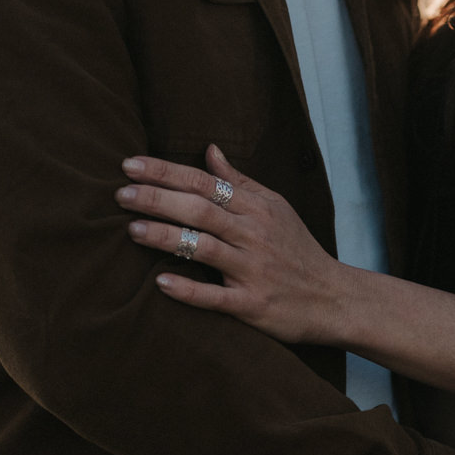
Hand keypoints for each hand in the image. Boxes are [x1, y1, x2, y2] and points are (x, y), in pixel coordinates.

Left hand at [117, 146, 346, 343]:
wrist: (334, 298)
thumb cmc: (298, 250)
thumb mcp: (276, 208)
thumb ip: (240, 181)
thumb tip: (210, 150)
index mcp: (256, 209)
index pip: (205, 182)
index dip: (166, 172)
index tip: (130, 165)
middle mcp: (254, 235)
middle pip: (200, 210)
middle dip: (158, 199)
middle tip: (121, 194)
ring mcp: (253, 271)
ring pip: (205, 248)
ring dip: (167, 238)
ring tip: (132, 230)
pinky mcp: (253, 305)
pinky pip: (217, 297)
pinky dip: (189, 290)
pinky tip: (161, 282)